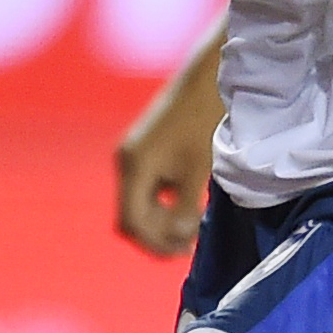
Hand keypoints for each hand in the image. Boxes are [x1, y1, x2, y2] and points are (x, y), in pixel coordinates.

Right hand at [111, 102, 210, 256]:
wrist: (205, 81)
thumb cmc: (204, 124)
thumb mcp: (197, 170)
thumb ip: (184, 206)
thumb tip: (176, 236)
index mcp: (134, 167)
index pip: (132, 221)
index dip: (154, 243)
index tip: (183, 251)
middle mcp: (126, 162)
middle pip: (130, 216)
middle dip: (156, 235)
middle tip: (188, 245)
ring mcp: (133, 156)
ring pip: (138, 203)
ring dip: (160, 220)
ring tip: (191, 227)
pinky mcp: (143, 151)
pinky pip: (145, 189)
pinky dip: (162, 203)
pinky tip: (188, 205)